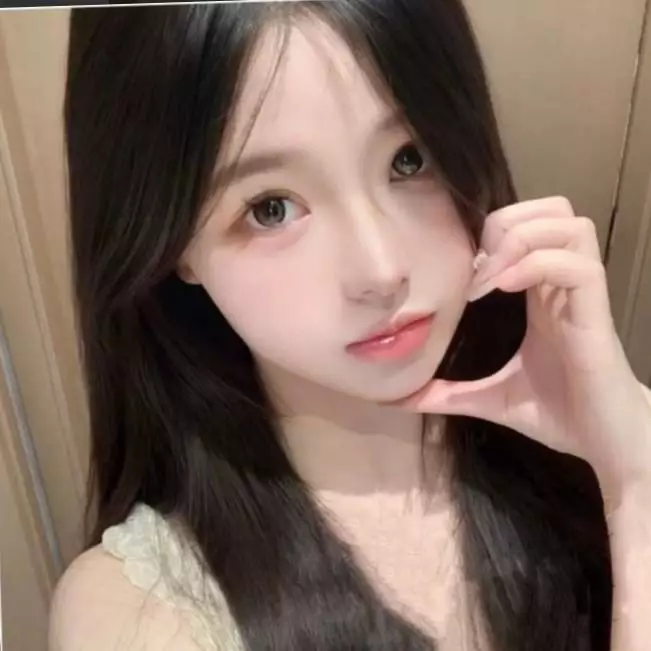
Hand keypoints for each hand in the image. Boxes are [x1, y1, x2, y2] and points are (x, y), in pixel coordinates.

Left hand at [391, 197, 650, 504]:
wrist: (604, 444)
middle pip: (553, 210)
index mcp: (541, 295)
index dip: (492, 233)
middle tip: (478, 263)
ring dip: (521, 238)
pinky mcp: (596, 313)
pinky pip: (576, 265)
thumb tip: (399, 399)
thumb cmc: (558, 414)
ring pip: (569, 225)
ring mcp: (581, 295)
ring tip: (490, 276)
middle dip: (508, 222)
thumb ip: (448, 393)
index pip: (528, 228)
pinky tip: (506, 288)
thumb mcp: (491, 398)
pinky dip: (537, 265)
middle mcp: (562, 285)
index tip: (461, 270)